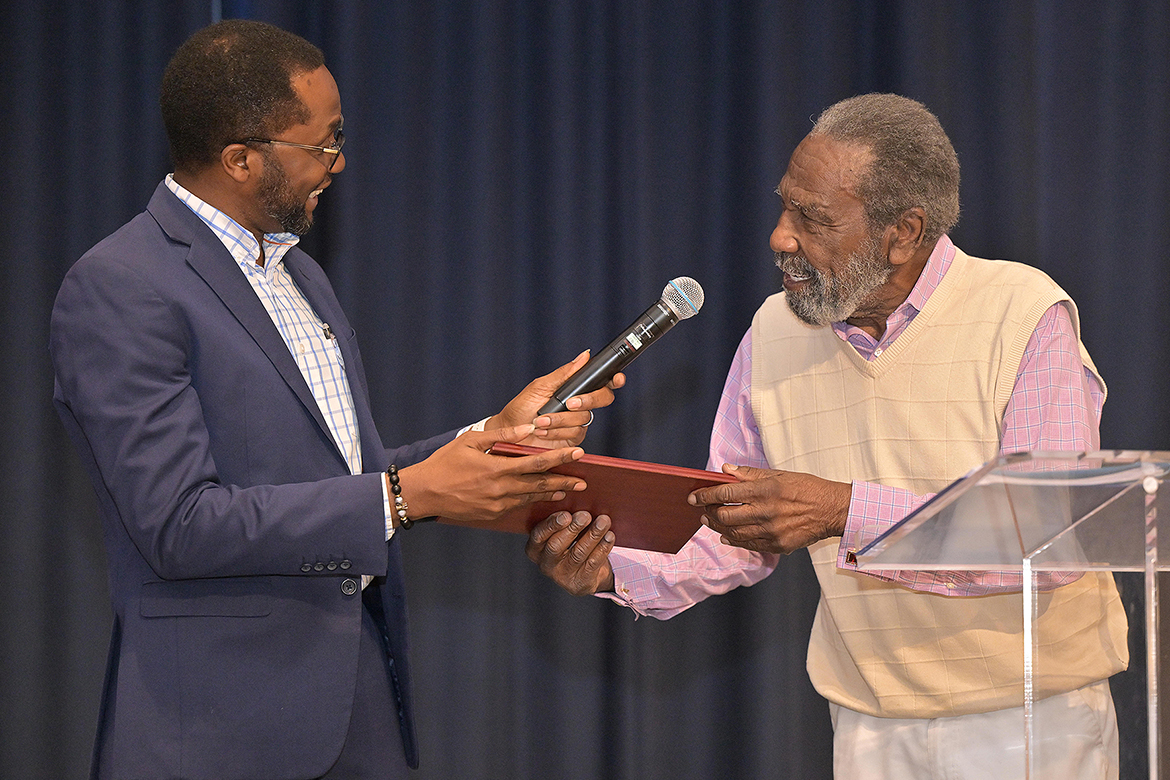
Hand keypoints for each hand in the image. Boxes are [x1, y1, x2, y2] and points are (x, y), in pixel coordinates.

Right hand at [398, 424, 587, 522]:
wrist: (424, 493)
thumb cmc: (445, 463)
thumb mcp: (471, 441)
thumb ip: (502, 436)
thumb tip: (529, 428)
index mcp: (498, 468)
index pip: (537, 462)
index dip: (560, 458)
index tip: (579, 454)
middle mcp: (501, 489)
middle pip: (541, 484)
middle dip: (564, 481)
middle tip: (584, 480)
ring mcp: (498, 504)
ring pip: (532, 497)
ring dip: (552, 493)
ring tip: (569, 490)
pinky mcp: (493, 514)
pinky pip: (518, 506)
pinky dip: (533, 501)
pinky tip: (543, 497)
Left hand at [487, 351, 625, 446]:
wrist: (509, 434)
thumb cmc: (521, 408)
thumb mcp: (540, 386)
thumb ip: (564, 373)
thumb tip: (585, 356)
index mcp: (574, 388)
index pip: (601, 382)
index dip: (614, 379)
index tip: (617, 378)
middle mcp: (579, 405)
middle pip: (602, 399)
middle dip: (588, 400)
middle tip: (570, 403)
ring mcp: (577, 423)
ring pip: (585, 418)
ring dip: (561, 419)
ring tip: (541, 420)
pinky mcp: (572, 440)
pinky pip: (576, 434)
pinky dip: (558, 431)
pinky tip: (544, 431)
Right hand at [526, 511, 614, 594]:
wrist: (587, 573)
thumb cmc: (572, 543)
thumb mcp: (562, 532)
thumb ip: (563, 520)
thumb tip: (576, 500)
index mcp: (535, 548)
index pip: (539, 536)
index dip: (552, 525)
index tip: (566, 514)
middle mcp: (545, 564)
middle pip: (556, 546)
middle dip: (572, 529)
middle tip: (585, 515)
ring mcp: (562, 576)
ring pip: (578, 553)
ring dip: (592, 535)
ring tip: (603, 521)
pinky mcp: (580, 583)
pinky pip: (592, 563)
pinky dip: (602, 547)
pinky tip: (609, 536)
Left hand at [689, 465, 850, 554]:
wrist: (832, 510)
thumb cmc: (807, 488)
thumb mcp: (779, 474)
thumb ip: (750, 474)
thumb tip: (725, 470)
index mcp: (765, 490)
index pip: (725, 493)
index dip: (705, 495)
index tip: (693, 497)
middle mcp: (765, 511)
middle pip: (725, 515)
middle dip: (708, 512)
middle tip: (702, 509)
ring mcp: (771, 530)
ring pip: (733, 532)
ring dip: (718, 527)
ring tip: (710, 521)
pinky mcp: (777, 545)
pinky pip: (748, 544)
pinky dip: (734, 539)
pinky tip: (727, 535)